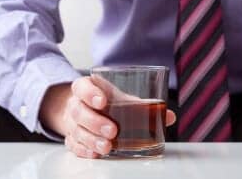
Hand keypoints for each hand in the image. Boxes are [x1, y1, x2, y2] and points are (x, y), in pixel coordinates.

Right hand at [39, 77, 175, 158]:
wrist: (84, 109)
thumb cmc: (107, 102)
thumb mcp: (122, 98)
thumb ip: (142, 105)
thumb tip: (169, 116)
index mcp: (86, 87)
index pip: (82, 86)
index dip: (90, 93)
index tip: (103, 101)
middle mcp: (76, 103)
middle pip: (78, 111)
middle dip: (95, 122)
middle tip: (112, 130)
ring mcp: (71, 122)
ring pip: (76, 130)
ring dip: (92, 139)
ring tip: (108, 146)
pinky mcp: (71, 138)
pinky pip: (73, 145)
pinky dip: (84, 150)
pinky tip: (96, 154)